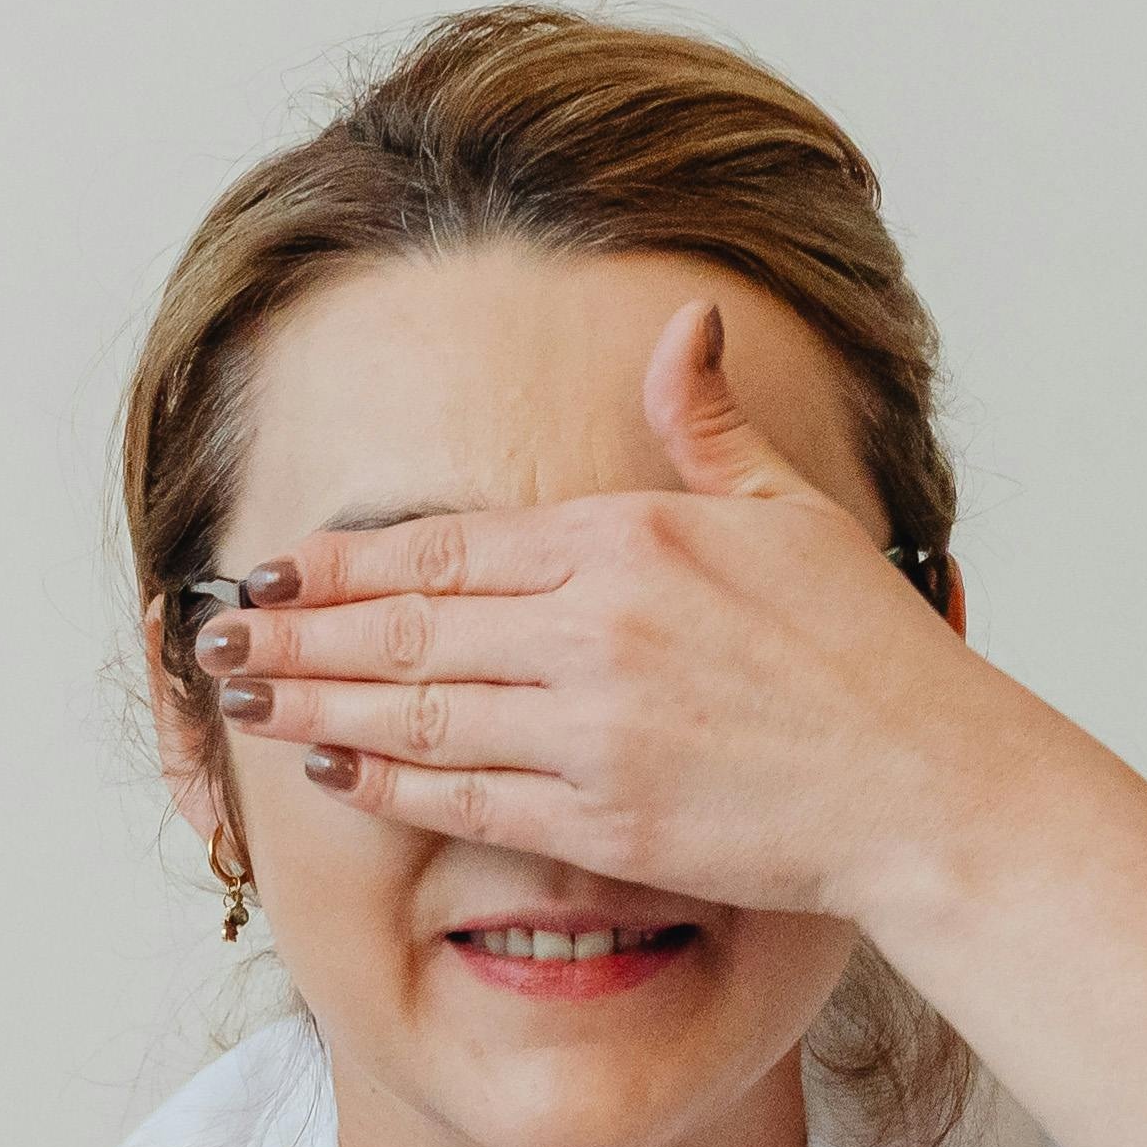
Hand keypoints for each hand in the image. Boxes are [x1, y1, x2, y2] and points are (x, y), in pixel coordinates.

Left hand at [189, 298, 999, 933]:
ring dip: (316, 704)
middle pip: (406, 625)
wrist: (930, 788)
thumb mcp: (790, 510)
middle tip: (216, 638)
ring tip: (243, 699)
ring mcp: (596, 731)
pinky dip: (387, 781)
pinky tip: (329, 768)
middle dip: (298, 632)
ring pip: (416, 712)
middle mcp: (598, 630)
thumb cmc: (869, 652)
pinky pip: (465, 798)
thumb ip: (708, 426)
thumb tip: (688, 324)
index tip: (272, 566)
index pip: (447, 543)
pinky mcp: (605, 822)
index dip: (344, 560)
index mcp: (632, 539)